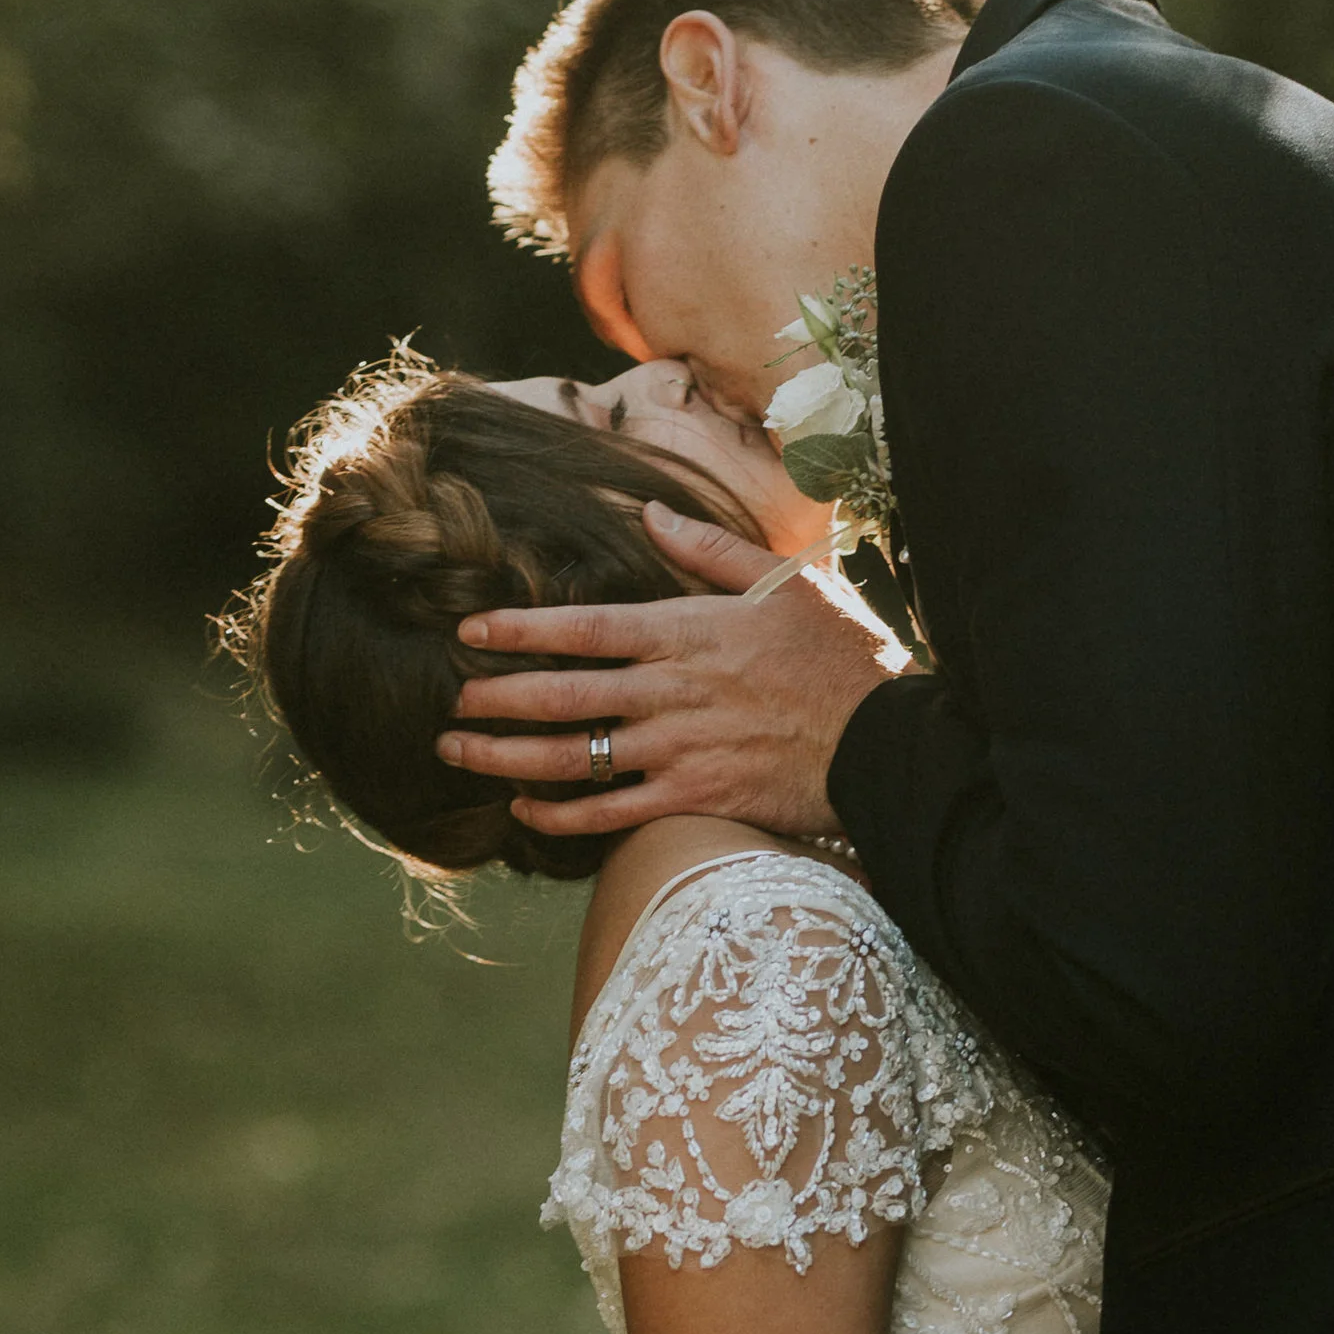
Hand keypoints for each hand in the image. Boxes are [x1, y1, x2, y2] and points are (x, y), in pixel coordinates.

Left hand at [439, 504, 904, 839]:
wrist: (885, 741)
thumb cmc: (842, 656)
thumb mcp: (785, 582)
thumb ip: (711, 550)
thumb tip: (650, 516)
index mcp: (689, 631)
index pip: (585, 627)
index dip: (521, 632)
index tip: (470, 634)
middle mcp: (673, 690)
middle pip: (563, 695)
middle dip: (496, 699)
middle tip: (448, 702)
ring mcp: (681, 748)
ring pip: (575, 756)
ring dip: (508, 757)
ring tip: (459, 752)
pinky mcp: (697, 797)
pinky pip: (613, 812)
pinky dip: (563, 816)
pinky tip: (526, 813)